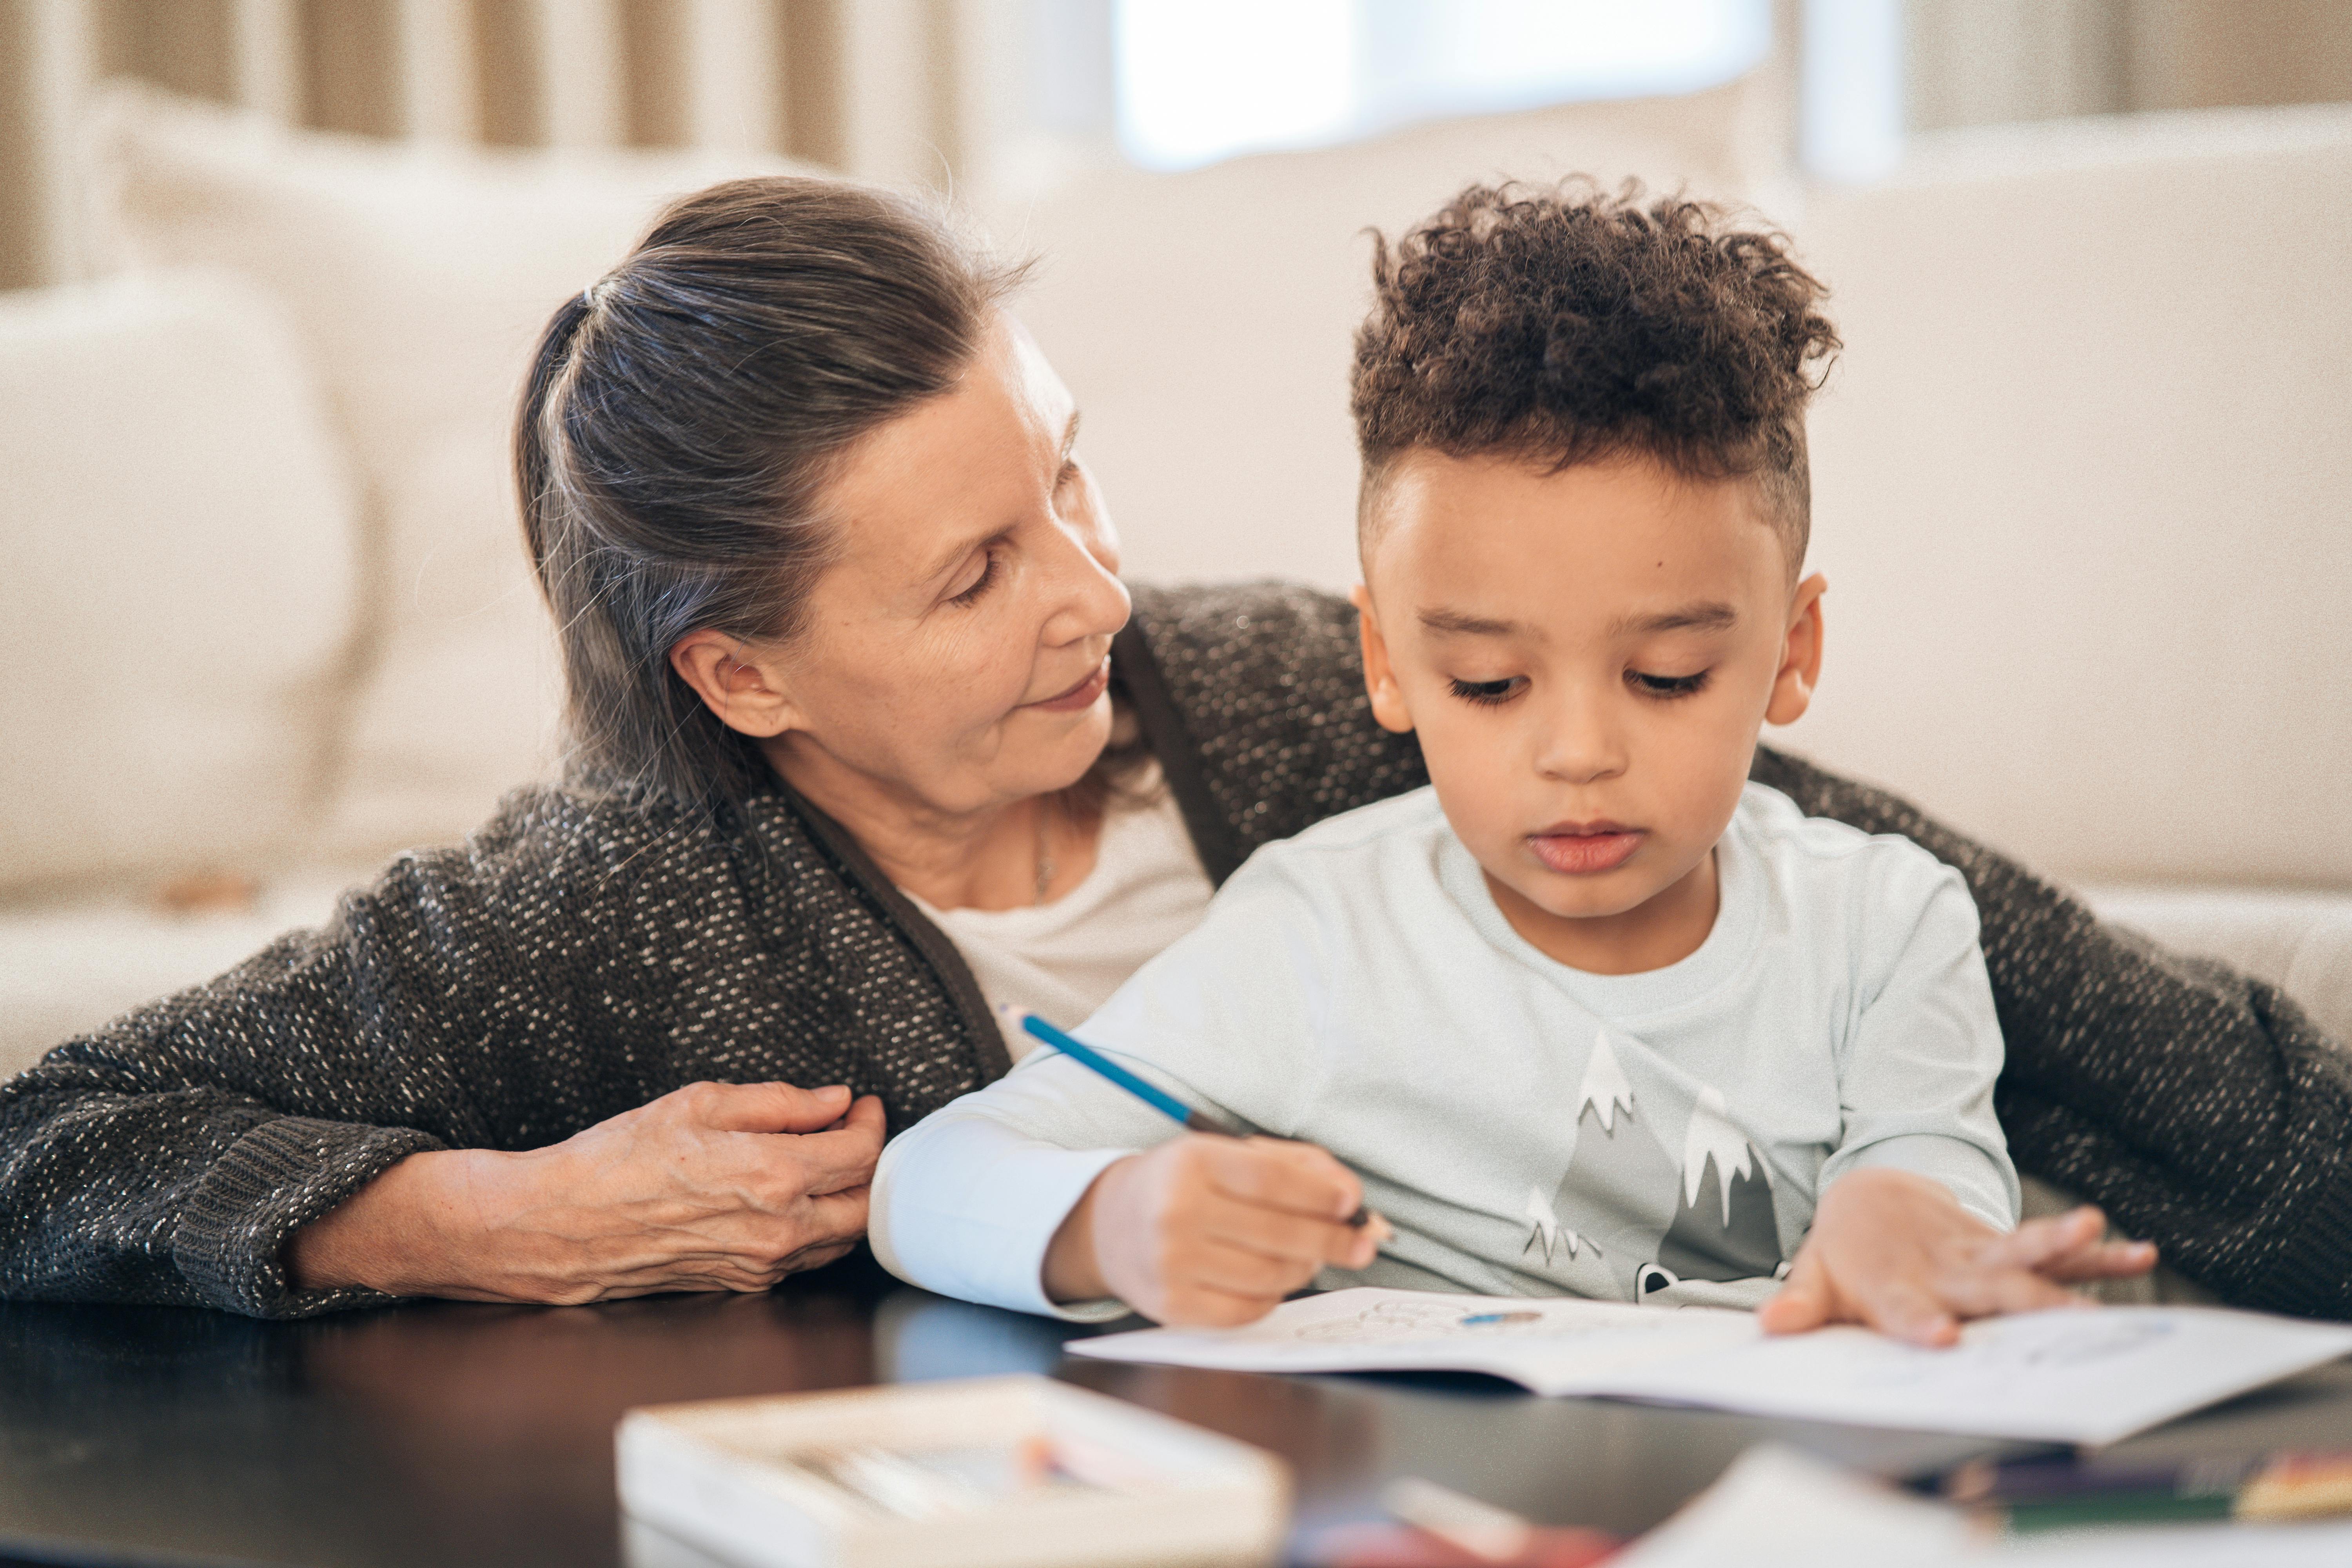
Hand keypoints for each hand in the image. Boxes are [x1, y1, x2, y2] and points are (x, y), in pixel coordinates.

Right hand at [287, 1081, 885, 1303]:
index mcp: (773, 1176)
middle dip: (869, 1166)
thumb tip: (834, 1101)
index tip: (863, 1105)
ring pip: (838, 1238)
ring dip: (844, 1201)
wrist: (560, 1226)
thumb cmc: (617, 1160)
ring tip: (824, 1163)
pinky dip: (811, 1228)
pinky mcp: (741, 1283)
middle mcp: (777, 1229)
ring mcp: (761, 1263)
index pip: (860, 1153)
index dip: (871, 1123)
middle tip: (853, 1134)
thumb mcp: (698, 1104)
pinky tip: (787, 1199)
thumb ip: (779, 1103)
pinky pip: (800, 1259)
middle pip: (865, 1205)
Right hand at [1043, 1135, 1385, 1326]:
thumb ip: (1293, 1165)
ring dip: (1306, 1268)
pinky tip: (1274, 1280)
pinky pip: (1247, 1310)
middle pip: (1280, 1233)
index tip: (1352, 1204)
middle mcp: (1177, 1211)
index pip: (1273, 1180)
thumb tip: (1348, 1195)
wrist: (1108, 1224)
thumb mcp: (1226, 1154)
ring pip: (1271, 1276)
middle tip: (1362, 1243)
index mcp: (1192, 1162)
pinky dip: (1273, 1297)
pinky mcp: (1171, 1305)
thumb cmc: (1182, 1184)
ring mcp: (1171, 1263)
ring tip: (1311, 1257)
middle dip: (1333, 1240)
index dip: (1321, 1195)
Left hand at [1758, 1168, 2158, 1345]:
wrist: (1870, 1196)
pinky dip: (2096, 1256)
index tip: (1942, 1337)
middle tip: (2069, 1316)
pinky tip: (2138, 1253)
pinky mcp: (2005, 1249)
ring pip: (2025, 1254)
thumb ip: (1799, 1306)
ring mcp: (1979, 1254)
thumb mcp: (1814, 1278)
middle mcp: (1943, 1268)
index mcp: (1895, 1284)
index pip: (1907, 1309)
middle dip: (2023, 1299)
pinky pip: (2055, 1255)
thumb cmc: (1844, 1253)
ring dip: (2063, 1248)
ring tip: (2100, 1235)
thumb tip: (1769, 1325)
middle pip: (1986, 1285)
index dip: (1921, 1322)